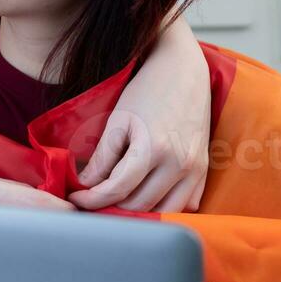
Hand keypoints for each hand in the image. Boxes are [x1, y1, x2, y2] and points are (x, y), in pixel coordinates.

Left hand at [67, 22, 210, 212]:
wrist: (183, 70)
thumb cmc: (146, 90)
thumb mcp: (118, 120)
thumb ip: (103, 157)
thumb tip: (86, 184)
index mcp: (153, 150)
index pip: (117, 190)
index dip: (91, 199)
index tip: (75, 198)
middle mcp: (179, 164)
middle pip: (140, 205)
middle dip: (111, 207)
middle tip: (92, 199)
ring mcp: (196, 169)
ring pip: (164, 211)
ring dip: (138, 211)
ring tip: (116, 200)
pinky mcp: (205, 169)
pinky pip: (186, 204)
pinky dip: (164, 206)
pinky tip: (144, 195)